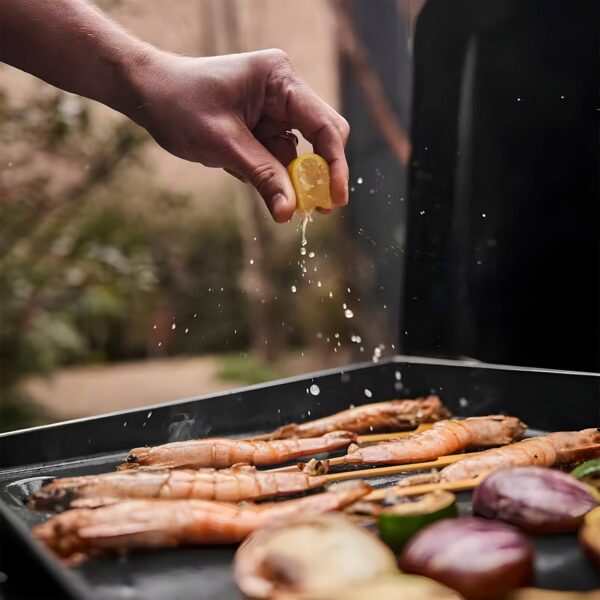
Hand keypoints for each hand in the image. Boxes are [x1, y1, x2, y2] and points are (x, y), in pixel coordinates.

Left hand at [131, 49, 349, 221]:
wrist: (149, 94)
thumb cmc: (182, 105)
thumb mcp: (225, 144)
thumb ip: (263, 177)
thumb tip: (289, 213)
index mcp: (280, 80)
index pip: (324, 125)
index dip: (335, 165)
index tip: (336, 199)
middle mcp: (284, 93)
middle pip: (321, 139)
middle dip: (317, 176)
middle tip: (316, 210)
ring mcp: (275, 112)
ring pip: (299, 156)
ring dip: (290, 182)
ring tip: (270, 196)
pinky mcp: (264, 130)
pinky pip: (279, 161)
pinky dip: (271, 178)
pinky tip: (242, 171)